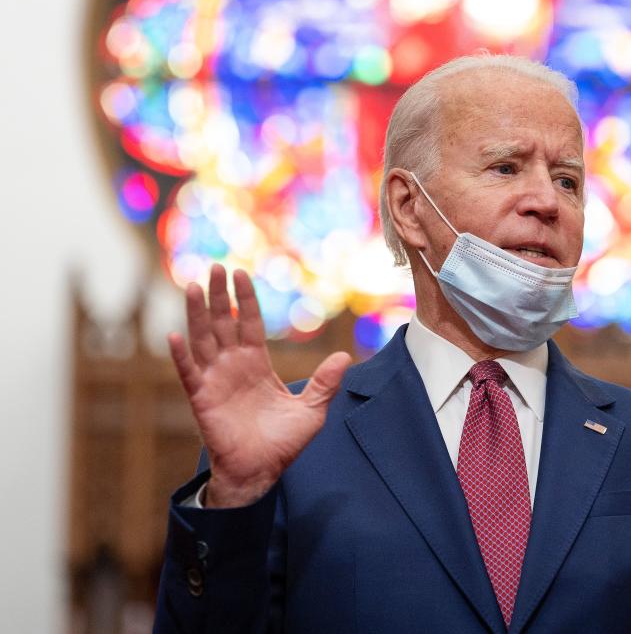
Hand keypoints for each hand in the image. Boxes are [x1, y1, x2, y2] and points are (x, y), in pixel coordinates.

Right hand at [167, 265, 351, 507]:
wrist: (261, 474)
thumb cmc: (282, 444)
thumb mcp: (312, 410)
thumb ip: (325, 383)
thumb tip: (345, 357)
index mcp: (256, 364)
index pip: (248, 323)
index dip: (244, 299)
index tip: (240, 273)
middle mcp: (233, 366)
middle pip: (223, 322)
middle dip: (218, 295)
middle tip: (214, 267)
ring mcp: (215, 380)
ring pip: (203, 339)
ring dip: (197, 313)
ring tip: (193, 286)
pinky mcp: (202, 399)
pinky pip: (189, 373)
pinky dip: (181, 354)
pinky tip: (174, 335)